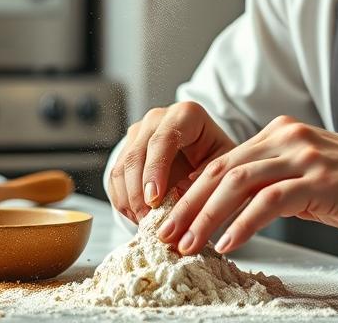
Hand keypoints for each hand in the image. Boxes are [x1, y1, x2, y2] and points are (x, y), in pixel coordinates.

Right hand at [108, 101, 234, 222]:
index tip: (154, 199)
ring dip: (129, 199)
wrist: (205, 151)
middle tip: (147, 220)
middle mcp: (157, 119)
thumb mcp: (222, 166)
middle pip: (137, 154)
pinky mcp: (126, 149)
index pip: (164, 139)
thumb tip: (179, 205)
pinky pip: (115, 177)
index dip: (155, 170)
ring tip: (144, 223)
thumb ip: (204, 180)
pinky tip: (136, 217)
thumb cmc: (217, 157)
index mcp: (186, 115)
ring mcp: (138, 132)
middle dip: (138, 191)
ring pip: (121, 167)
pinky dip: (122, 200)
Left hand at [158, 118, 337, 254]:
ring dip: (206, 215)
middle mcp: (288, 138)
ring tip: (188, 243)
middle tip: (166, 235)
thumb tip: (241, 210)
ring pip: (238, 183)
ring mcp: (304, 157)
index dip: (192, 192)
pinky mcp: (320, 179)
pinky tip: (229, 243)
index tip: (171, 220)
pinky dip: (243, 223)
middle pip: (222, 170)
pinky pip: (270, 201)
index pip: (224, 162)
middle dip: (187, 204)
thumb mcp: (313, 177)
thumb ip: (279, 184)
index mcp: (282, 134)